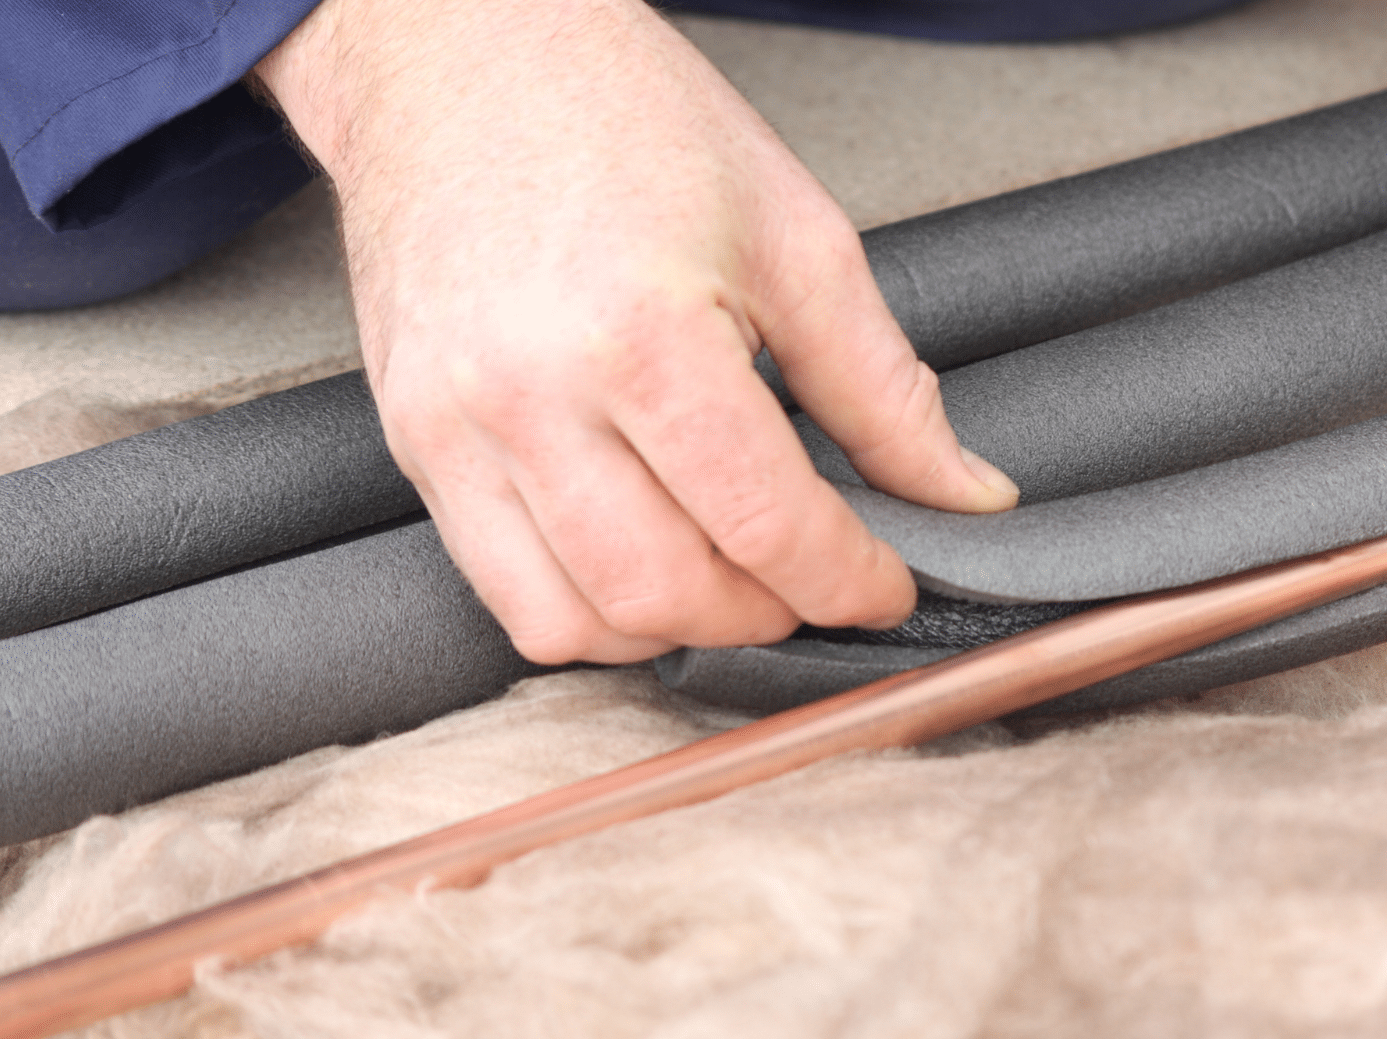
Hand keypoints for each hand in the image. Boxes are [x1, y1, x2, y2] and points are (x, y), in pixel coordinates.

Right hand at [252, 0, 1017, 665]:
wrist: (460, 53)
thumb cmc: (626, 119)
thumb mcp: (797, 238)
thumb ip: (886, 390)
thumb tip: (965, 497)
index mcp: (644, 334)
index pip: (767, 524)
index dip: (850, 580)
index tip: (886, 583)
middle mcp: (530, 395)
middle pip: (669, 593)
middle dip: (769, 612)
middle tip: (815, 577)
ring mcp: (454, 427)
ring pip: (576, 620)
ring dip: (678, 627)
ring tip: (732, 573)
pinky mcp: (415, 443)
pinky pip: (504, 592)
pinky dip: (590, 611)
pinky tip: (646, 560)